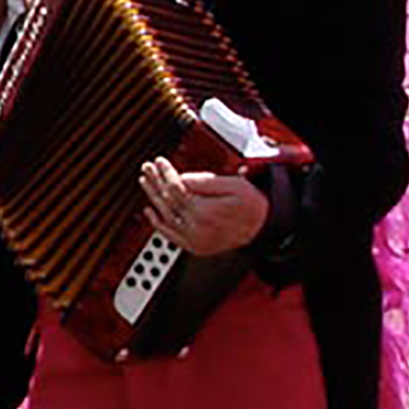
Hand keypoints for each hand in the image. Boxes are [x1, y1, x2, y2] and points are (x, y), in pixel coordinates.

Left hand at [140, 157, 267, 256]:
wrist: (262, 227)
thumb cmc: (250, 205)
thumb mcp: (234, 185)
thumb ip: (205, 182)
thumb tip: (181, 178)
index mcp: (205, 212)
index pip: (175, 188)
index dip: (165, 173)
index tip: (159, 162)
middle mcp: (196, 228)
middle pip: (167, 201)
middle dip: (155, 182)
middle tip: (147, 168)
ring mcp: (194, 239)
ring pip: (165, 216)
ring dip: (153, 197)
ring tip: (145, 181)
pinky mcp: (194, 246)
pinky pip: (169, 234)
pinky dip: (157, 223)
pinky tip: (149, 210)